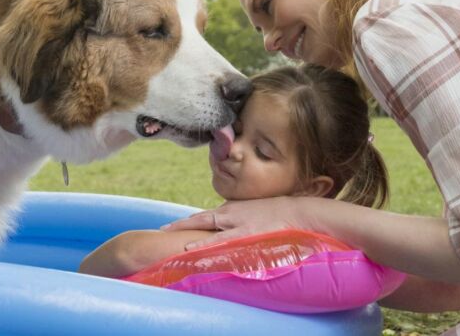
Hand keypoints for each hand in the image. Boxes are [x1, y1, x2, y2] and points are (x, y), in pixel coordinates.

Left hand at [161, 196, 309, 249]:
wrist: (297, 211)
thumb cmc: (277, 214)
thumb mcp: (254, 213)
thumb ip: (240, 220)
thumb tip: (230, 229)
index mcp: (232, 209)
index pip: (205, 215)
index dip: (189, 221)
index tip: (172, 226)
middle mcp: (231, 213)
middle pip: (200, 218)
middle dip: (181, 224)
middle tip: (162, 229)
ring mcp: (238, 224)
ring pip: (208, 229)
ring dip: (190, 235)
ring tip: (172, 240)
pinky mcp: (247, 234)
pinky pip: (222, 242)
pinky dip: (207, 246)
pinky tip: (194, 251)